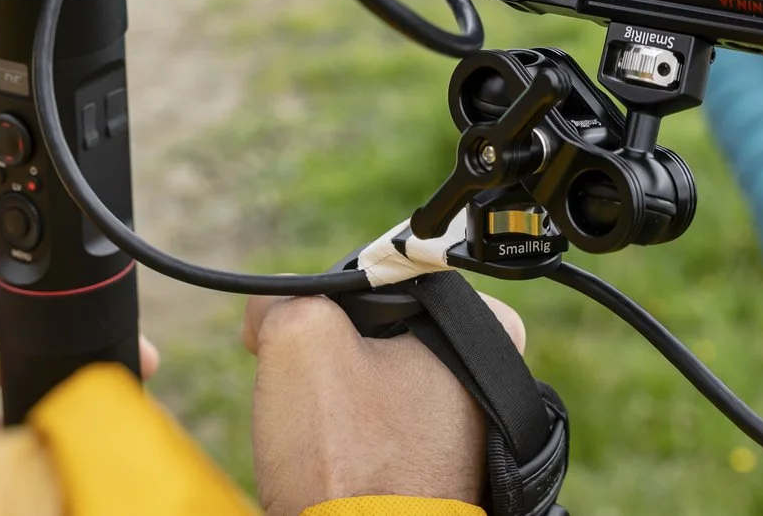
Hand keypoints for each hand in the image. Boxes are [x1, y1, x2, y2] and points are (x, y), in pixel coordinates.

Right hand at [243, 290, 525, 515]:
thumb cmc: (347, 459)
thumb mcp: (299, 337)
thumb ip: (284, 297)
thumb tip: (271, 308)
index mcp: (487, 332)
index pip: (388, 282)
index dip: (335, 305)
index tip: (313, 339)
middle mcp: (491, 383)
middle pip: (382, 337)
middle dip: (335, 359)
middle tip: (312, 396)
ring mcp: (466, 437)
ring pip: (374, 391)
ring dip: (337, 410)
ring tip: (323, 442)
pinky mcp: (435, 479)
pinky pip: (377, 443)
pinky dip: (348, 451)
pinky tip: (330, 470)